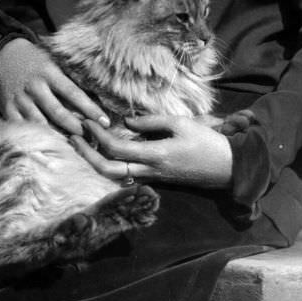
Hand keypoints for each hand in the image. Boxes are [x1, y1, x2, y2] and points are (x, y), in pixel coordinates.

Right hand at [0, 38, 109, 136]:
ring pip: (40, 123)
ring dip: (58, 136)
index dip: (90, 109)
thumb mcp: (56, 63)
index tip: (106, 122)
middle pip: (58, 112)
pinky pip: (23, 128)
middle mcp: (34, 86)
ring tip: (75, 146)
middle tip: (91, 138)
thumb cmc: (39, 62)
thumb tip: (102, 97)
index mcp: (49, 72)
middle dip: (76, 127)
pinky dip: (36, 137)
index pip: (74, 93)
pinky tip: (50, 145)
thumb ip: (73, 79)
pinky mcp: (7, 109)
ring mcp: (19, 99)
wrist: (6, 57)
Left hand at [71, 114, 234, 188]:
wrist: (228, 168)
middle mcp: (149, 171)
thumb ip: (151, 122)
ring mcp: (152, 177)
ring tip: (83, 143)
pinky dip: (111, 163)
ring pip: (115, 175)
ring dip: (95, 160)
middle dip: (86, 155)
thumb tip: (126, 122)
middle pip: (107, 170)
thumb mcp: (181, 124)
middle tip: (73, 137)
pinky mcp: (156, 178)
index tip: (86, 121)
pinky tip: (104, 151)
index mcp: (154, 156)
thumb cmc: (208, 143)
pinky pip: (126, 174)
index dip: (97, 136)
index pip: (115, 148)